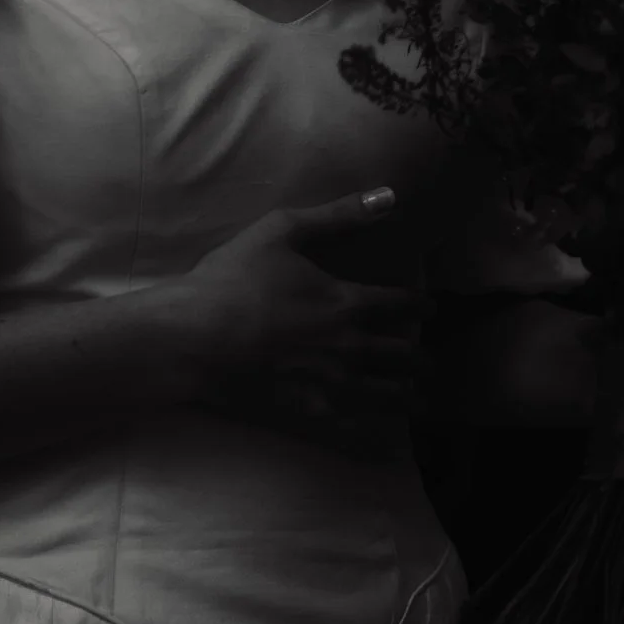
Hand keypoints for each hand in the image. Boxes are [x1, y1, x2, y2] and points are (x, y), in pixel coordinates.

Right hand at [172, 185, 430, 441]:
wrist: (192, 338)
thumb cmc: (232, 279)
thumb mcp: (282, 231)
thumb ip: (338, 215)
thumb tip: (389, 195)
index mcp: (346, 302)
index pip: (401, 305)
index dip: (422, 306)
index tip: (431, 309)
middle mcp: (348, 346)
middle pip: (401, 355)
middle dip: (420, 359)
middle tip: (429, 363)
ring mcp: (329, 382)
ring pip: (385, 394)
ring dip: (407, 396)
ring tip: (418, 400)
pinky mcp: (307, 408)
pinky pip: (353, 422)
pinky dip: (374, 424)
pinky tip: (379, 428)